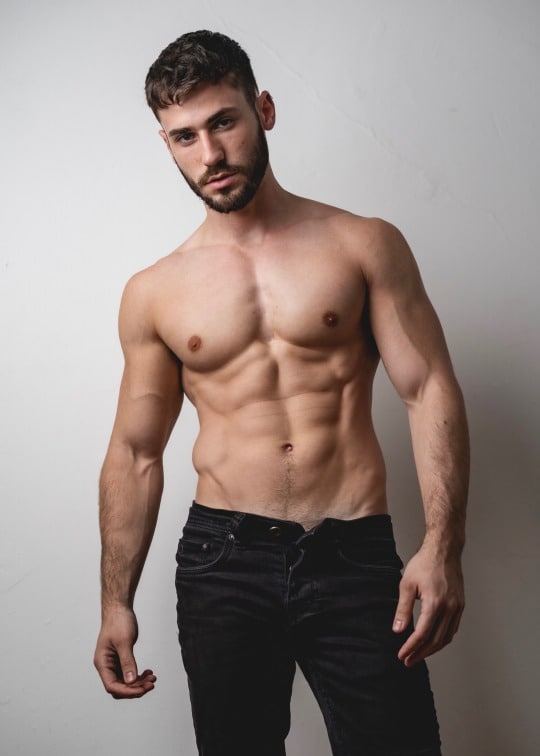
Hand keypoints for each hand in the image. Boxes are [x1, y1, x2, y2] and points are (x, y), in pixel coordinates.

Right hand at [94, 607, 155, 698]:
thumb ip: (127, 662)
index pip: (112, 686)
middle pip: (119, 687)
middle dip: (135, 688)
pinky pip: (129, 673)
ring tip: (152, 679)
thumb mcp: (124, 642)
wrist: (119, 609)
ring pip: (125, 682)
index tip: (142, 690)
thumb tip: (131, 681)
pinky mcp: (120, 659)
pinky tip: (148, 672)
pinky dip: (138, 675)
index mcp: (102, 663)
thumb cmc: (118, 622)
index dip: (128, 691)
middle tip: (151, 684)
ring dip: (139, 683)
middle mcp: (106, 665)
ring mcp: (113, 663)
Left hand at [392, 546, 463, 666]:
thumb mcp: (407, 584)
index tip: (402, 655)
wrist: (443, 550)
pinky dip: (442, 639)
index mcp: (435, 603)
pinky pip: (453, 628)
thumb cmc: (424, 564)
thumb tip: (398, 630)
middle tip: (408, 661)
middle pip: (436, 640)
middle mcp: (449, 608)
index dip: (411, 647)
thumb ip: (403, 609)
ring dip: (432, 649)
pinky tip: (432, 641)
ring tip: (418, 654)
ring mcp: (457, 607)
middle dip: (421, 653)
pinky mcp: (460, 605)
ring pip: (446, 637)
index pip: (422, 634)